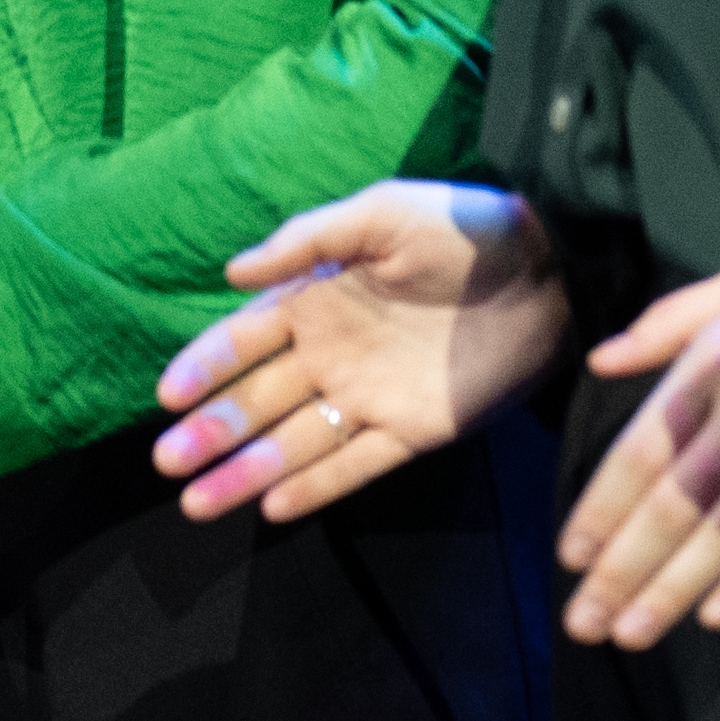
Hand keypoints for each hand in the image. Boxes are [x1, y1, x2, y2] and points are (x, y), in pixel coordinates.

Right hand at [153, 182, 557, 528]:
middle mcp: (334, 353)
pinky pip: (356, 465)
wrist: (552, 268)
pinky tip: (273, 506)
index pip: (244, 340)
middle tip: (168, 462)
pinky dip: (315, 486)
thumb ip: (307, 241)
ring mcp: (371, 396)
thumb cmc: (464, 229)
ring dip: (246, 471)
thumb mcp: (381, 214)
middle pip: (258, 400)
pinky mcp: (414, 430)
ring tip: (197, 502)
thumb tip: (232, 270)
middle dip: (211, 431)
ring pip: (295, 441)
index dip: (204, 366)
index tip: (167, 397)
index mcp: (317, 299)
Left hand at [551, 242, 719, 645]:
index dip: (602, 510)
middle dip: (624, 570)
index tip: (570, 556)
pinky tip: (716, 615)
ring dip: (674, 590)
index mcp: (716, 366)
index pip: (643, 452)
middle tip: (584, 623)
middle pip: (675, 506)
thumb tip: (601, 360)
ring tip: (631, 632)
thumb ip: (666, 324)